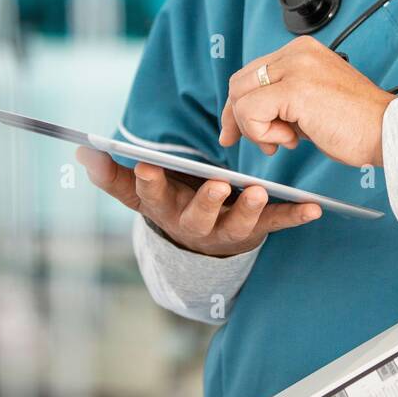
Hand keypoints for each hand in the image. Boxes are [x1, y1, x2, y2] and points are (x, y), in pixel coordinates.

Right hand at [76, 147, 320, 256]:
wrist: (201, 243)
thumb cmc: (171, 202)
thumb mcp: (139, 193)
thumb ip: (112, 175)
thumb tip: (84, 153)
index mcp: (165, 210)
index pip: (151, 197)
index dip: (148, 184)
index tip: (146, 166)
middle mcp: (196, 224)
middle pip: (198, 217)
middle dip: (206, 202)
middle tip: (216, 184)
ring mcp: (228, 230)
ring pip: (238, 224)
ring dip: (248, 209)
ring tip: (257, 191)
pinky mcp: (257, 230)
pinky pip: (277, 224)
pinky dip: (295, 216)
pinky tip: (314, 208)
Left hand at [220, 35, 393, 166]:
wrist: (387, 131)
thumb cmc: (357, 123)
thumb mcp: (312, 101)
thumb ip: (283, 99)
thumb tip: (249, 115)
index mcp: (302, 51)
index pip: (252, 73)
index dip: (240, 105)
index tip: (237, 129)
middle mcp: (297, 52)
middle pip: (240, 82)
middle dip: (238, 118)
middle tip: (254, 142)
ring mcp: (295, 67)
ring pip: (241, 97)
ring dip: (256, 128)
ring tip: (287, 139)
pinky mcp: (293, 89)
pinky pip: (250, 111)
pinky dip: (262, 133)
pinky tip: (291, 139)